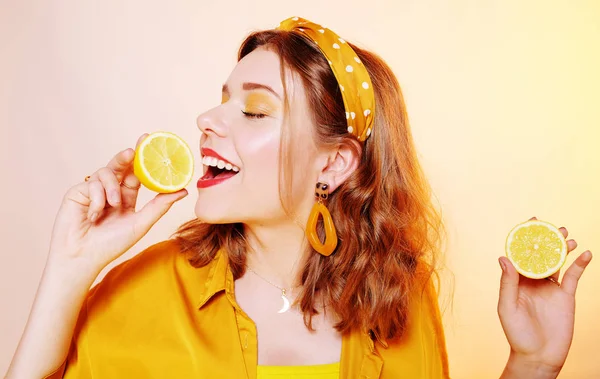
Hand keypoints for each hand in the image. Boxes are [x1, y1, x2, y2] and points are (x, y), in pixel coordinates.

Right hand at [47, 134, 188, 273]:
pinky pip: (91, 185)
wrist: (83, 257)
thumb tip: (183, 190)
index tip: (150, 141)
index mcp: (127, 197)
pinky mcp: (77, 192)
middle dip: (127, 156)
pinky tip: (94, 215)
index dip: (143, 159)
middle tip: (133, 150)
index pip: (137, 173)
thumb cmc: (112, 244)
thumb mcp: (141, 223)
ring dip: (112, 189)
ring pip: (106, 173)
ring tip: (113, 205)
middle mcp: (110, 191)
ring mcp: (93, 190)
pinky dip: (96, 200)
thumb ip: (160, 206)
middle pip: (120, 166)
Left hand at [497, 217, 592, 376]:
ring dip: (563, 248)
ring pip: (558, 262)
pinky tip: (586, 254)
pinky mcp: (566, 296)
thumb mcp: (507, 307)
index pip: (520, 255)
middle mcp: (533, 281)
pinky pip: (574, 276)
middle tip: (554, 226)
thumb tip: (504, 257)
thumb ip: (507, 283)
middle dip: (547, 239)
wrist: (538, 356)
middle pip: (541, 255)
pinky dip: (581, 264)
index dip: (525, 239)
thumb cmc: (517, 334)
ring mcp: (550, 287)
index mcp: (516, 281)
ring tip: (568, 237)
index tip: (530, 222)